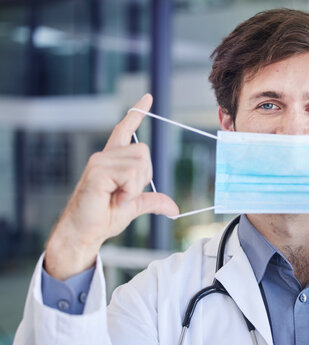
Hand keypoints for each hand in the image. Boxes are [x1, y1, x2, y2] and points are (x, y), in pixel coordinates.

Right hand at [45, 94, 178, 279]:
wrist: (84, 233)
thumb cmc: (102, 217)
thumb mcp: (134, 207)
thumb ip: (153, 202)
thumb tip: (174, 209)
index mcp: (113, 161)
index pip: (125, 130)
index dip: (137, 113)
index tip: (148, 97)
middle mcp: (105, 156)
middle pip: (144, 152)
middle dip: (143, 177)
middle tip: (125, 194)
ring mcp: (100, 162)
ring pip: (139, 163)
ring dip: (135, 186)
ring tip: (117, 197)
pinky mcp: (97, 172)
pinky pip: (130, 174)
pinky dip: (129, 191)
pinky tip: (114, 198)